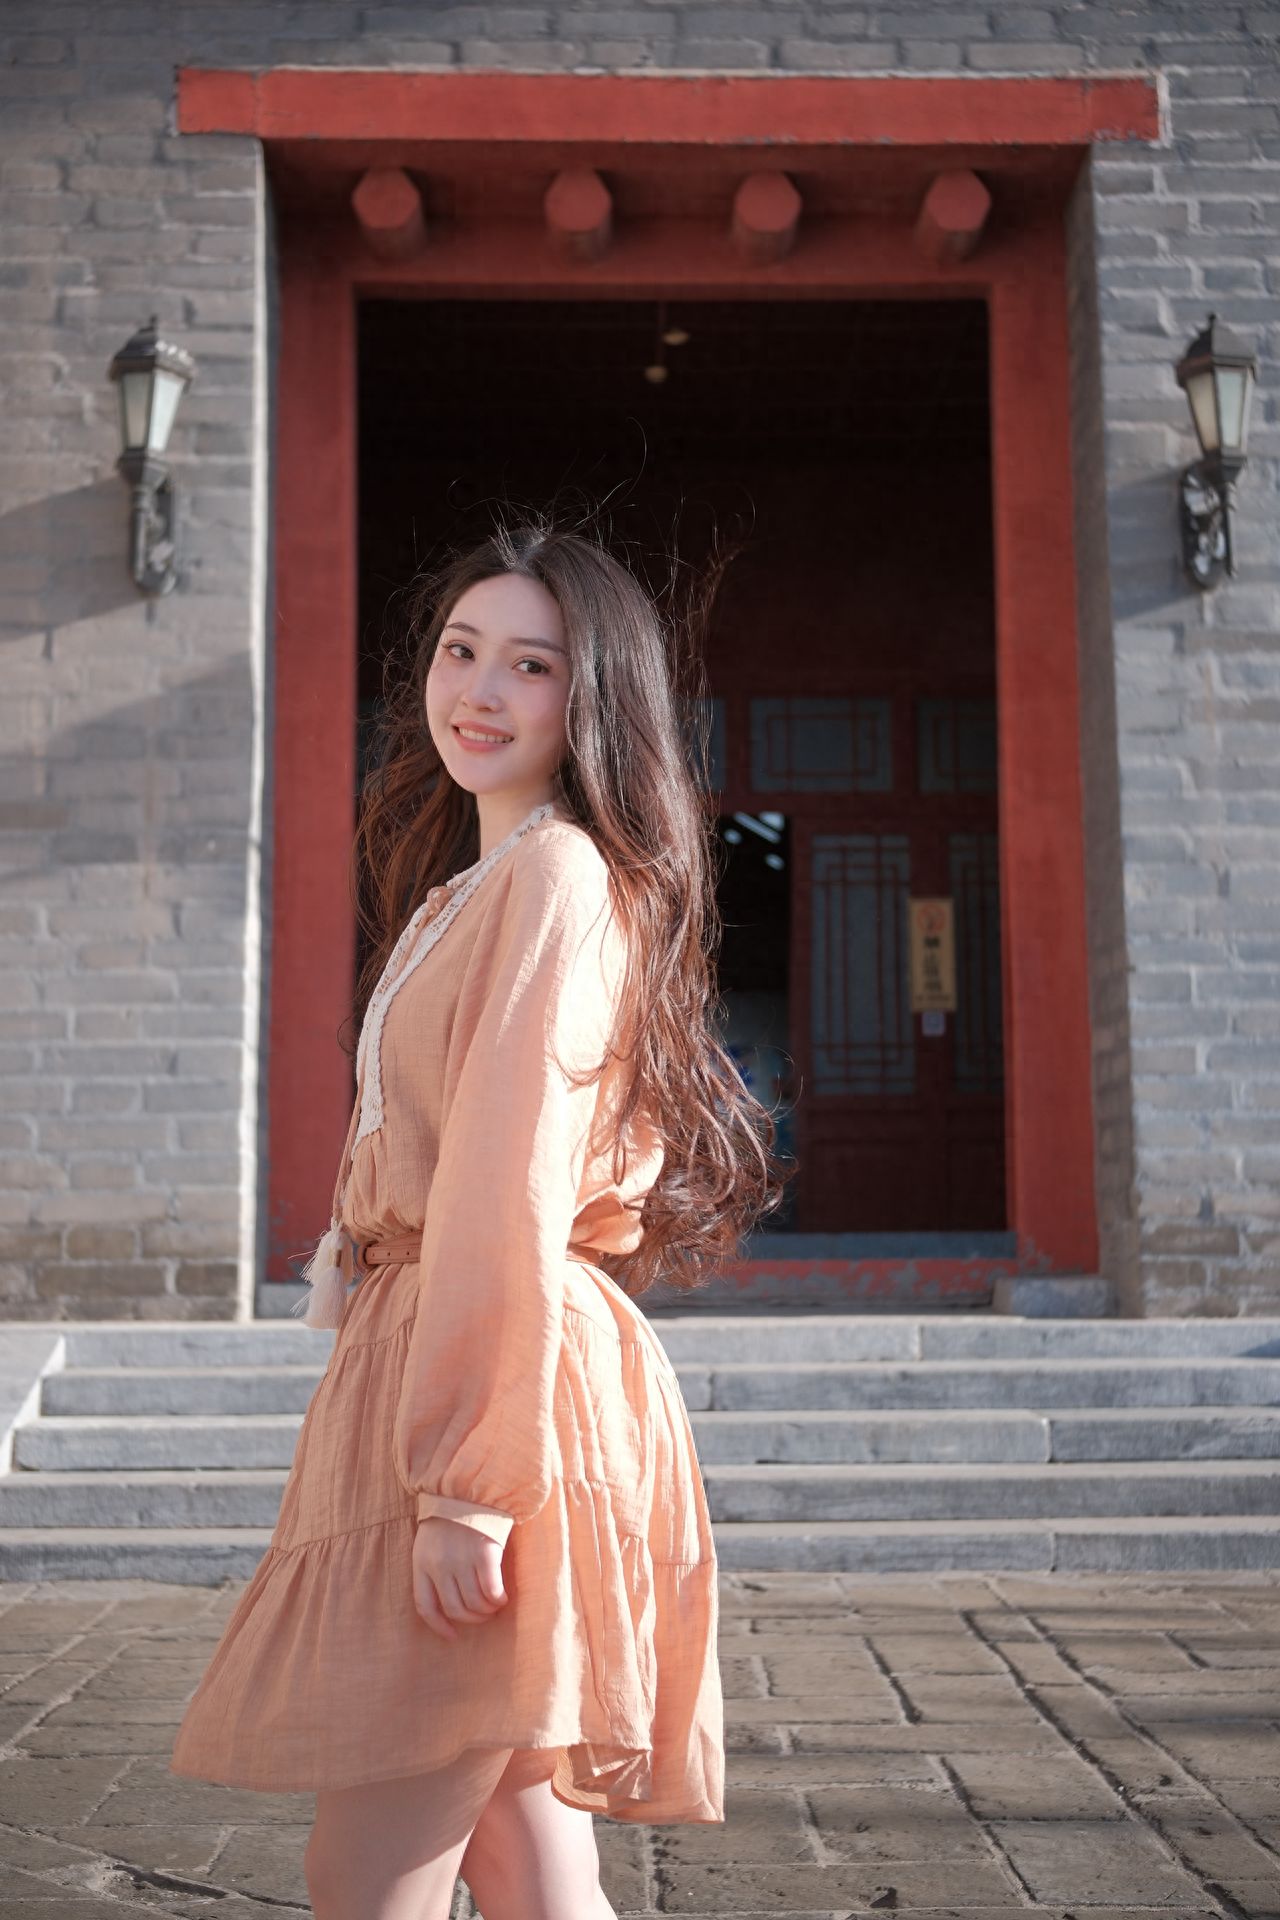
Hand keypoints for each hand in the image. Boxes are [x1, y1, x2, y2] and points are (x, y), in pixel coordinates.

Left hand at [411, 1515, 508, 1641]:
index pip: (425, 1606)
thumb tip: (450, 1607)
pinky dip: (499, 1600)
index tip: (452, 1636)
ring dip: (487, 1611)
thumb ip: (434, 1568)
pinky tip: (503, 1597)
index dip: (439, 1626)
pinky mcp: (484, 1555)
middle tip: (483, 1616)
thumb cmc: (451, 1516)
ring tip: (494, 1606)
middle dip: (471, 1619)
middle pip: (455, 1609)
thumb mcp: (430, 1541)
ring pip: (475, 1604)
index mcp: (421, 1562)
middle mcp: (439, 1565)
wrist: (469, 1486)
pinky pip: (492, 1592)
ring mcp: (462, 1560)